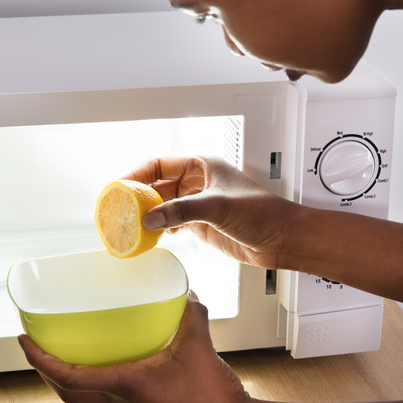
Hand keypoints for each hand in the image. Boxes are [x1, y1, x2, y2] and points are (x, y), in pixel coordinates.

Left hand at [17, 292, 253, 402]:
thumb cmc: (211, 395)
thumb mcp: (198, 341)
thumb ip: (189, 311)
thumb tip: (184, 291)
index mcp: (124, 385)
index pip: (66, 376)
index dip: (39, 359)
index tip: (24, 339)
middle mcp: (121, 397)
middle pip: (66, 390)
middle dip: (44, 367)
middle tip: (36, 343)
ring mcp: (131, 402)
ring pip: (83, 392)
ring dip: (65, 373)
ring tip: (62, 346)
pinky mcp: (143, 401)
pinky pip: (105, 388)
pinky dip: (93, 372)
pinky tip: (107, 352)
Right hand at [123, 156, 296, 268]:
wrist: (282, 239)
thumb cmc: (263, 213)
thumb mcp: (217, 207)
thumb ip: (182, 211)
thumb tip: (151, 219)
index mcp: (202, 166)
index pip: (160, 164)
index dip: (138, 173)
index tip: (121, 186)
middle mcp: (198, 182)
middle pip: (159, 185)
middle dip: (140, 197)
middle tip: (120, 209)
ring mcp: (199, 204)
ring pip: (164, 205)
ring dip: (149, 214)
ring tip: (131, 224)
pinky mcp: (201, 224)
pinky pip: (173, 222)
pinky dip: (160, 228)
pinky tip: (152, 235)